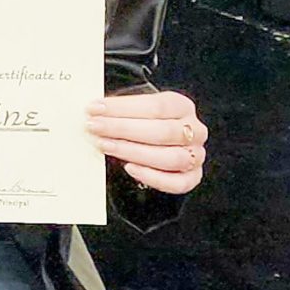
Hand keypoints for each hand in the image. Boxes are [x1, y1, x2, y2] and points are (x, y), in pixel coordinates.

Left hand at [88, 90, 208, 193]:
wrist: (150, 141)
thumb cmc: (139, 121)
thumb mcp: (133, 109)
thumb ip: (119, 109)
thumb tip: (94, 110)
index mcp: (182, 107)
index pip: (157, 106)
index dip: (123, 108)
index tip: (95, 109)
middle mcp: (195, 131)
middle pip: (163, 131)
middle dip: (123, 129)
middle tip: (95, 127)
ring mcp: (196, 155)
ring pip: (171, 157)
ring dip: (133, 152)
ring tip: (105, 145)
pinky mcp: (191, 177)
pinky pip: (178, 182)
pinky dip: (153, 177)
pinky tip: (130, 168)